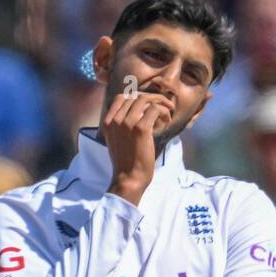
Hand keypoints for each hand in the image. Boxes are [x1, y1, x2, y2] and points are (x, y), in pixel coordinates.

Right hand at [103, 89, 173, 204]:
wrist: (129, 179)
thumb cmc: (126, 163)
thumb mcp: (117, 141)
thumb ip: (122, 125)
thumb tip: (138, 112)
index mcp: (108, 122)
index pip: (121, 98)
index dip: (136, 98)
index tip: (147, 105)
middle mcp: (116, 120)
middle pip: (135, 97)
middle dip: (151, 98)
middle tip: (162, 105)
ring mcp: (127, 123)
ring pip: (146, 100)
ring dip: (160, 103)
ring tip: (167, 112)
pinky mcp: (141, 128)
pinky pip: (155, 109)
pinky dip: (163, 111)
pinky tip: (166, 121)